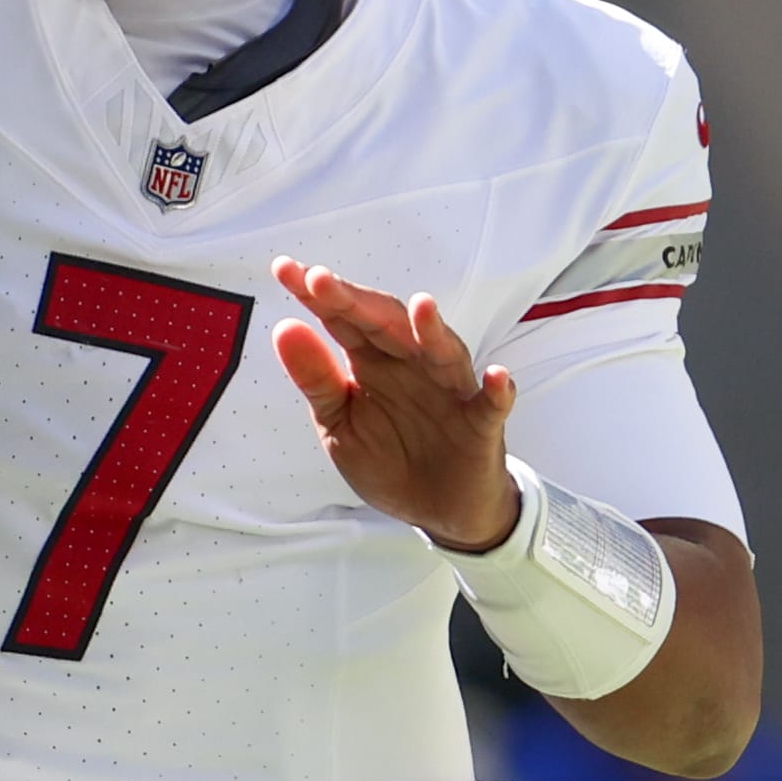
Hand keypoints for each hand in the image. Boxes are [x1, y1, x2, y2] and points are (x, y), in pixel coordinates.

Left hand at [268, 259, 520, 550]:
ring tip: (421, 307)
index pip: (343, 318)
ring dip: (435, 331)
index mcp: (372, 361)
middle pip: (387, 324)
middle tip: (320, 280)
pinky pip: (492, 404)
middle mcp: (412, 365)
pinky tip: (495, 377)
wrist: (436, 511)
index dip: (316, 294)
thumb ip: (316, 380)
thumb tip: (284, 328)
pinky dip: (497, 390)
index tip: (285, 269)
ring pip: (443, 353)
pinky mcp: (481, 424)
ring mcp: (450, 391)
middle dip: (356, 301)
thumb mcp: (339, 425)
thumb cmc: (387, 458)